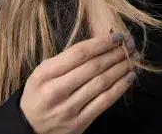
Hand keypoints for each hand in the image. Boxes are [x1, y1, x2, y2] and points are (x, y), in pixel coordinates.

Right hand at [19, 32, 137, 133]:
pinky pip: (104, 102)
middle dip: (115, 53)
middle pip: (93, 67)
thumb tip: (98, 43)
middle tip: (130, 44)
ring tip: (132, 58)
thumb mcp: (43, 72)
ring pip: (101, 83)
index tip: (117, 36)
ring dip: (120, 68)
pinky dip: (119, 88)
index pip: (79, 53)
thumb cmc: (38, 93)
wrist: (28, 128)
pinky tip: (128, 77)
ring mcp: (69, 109)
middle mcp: (56, 91)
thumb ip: (66, 59)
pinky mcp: (79, 124)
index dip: (101, 43)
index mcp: (45, 74)